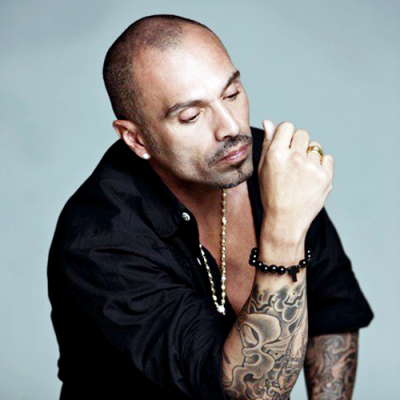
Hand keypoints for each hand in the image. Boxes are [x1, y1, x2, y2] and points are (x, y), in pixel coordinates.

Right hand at [258, 120, 333, 242]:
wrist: (285, 219)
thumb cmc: (271, 193)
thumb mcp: (263, 168)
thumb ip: (267, 143)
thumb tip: (269, 121)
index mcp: (275, 154)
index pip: (287, 126)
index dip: (286, 135)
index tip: (285, 146)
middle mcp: (294, 158)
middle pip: (302, 133)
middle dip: (299, 144)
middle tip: (293, 163)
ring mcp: (311, 167)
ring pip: (316, 146)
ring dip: (310, 155)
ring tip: (302, 173)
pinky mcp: (325, 176)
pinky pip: (328, 158)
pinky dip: (322, 166)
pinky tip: (311, 178)